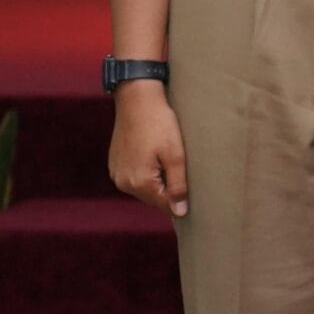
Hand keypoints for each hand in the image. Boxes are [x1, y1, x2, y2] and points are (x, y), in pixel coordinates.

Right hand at [107, 83, 187, 216]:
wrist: (137, 100)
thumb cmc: (159, 125)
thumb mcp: (175, 155)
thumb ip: (178, 185)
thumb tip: (180, 212)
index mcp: (138, 182)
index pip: (165, 204)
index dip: (182, 201)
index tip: (197, 193)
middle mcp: (123, 182)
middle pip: (154, 197)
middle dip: (170, 190)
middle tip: (185, 171)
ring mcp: (116, 173)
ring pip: (145, 188)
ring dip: (159, 181)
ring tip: (170, 161)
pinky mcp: (115, 164)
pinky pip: (135, 177)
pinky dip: (148, 172)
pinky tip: (157, 156)